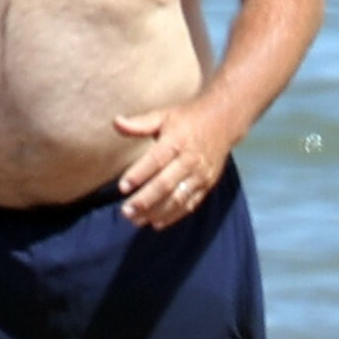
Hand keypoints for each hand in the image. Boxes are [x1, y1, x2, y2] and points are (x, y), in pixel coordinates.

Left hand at [113, 103, 228, 229]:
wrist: (223, 121)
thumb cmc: (187, 118)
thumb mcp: (163, 115)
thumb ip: (139, 123)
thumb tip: (116, 122)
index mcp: (176, 141)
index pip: (155, 160)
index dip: (138, 175)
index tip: (122, 187)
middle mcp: (189, 160)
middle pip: (165, 184)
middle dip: (144, 200)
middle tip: (126, 212)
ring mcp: (200, 174)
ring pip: (177, 198)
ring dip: (156, 212)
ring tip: (136, 220)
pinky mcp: (207, 185)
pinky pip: (190, 204)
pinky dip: (173, 216)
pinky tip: (156, 223)